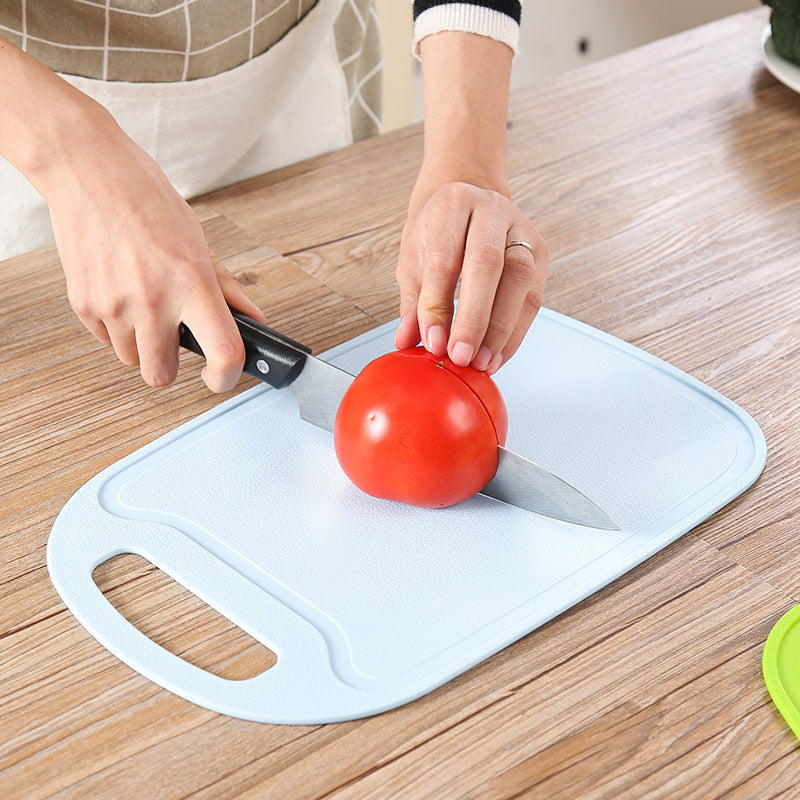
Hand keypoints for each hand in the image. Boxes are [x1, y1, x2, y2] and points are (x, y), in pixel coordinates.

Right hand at [46, 104, 264, 391]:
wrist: (90, 173)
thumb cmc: (147, 201)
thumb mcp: (199, 242)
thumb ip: (225, 289)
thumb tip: (251, 319)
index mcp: (192, 284)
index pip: (222, 352)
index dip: (226, 377)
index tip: (221, 377)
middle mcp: (153, 300)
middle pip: (161, 376)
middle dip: (171, 365)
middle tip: (175, 340)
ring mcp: (114, 306)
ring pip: (132, 360)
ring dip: (141, 344)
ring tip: (145, 305)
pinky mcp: (83, 305)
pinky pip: (105, 340)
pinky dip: (116, 327)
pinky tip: (121, 293)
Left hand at [394, 176, 548, 372]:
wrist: (467, 206)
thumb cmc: (437, 233)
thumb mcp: (413, 260)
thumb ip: (414, 301)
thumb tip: (408, 340)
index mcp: (453, 204)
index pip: (445, 257)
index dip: (438, 304)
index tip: (433, 342)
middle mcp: (491, 209)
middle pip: (487, 264)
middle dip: (474, 318)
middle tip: (461, 356)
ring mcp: (522, 229)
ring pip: (519, 279)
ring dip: (500, 330)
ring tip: (481, 362)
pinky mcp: (541, 252)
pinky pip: (533, 297)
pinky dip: (515, 332)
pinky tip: (498, 354)